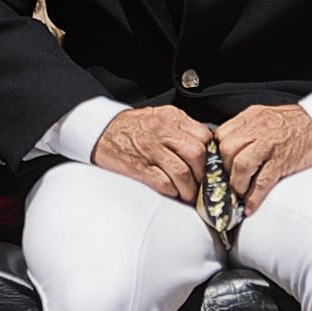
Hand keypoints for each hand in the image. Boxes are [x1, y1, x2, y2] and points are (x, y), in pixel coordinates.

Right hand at [91, 106, 214, 202]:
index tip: (210, 165)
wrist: (100, 130)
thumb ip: (182, 127)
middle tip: (201, 183)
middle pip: (196, 155)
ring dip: (189, 189)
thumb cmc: (132, 126)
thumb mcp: (160, 115)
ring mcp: (151, 151)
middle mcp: (163, 132)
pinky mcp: (139, 168)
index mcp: (172, 118)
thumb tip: (204, 145)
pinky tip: (173, 193)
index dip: (211, 154)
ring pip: (182, 173)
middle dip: (202, 174)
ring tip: (189, 195)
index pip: (204, 136)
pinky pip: (164, 184)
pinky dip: (172, 192)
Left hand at [216, 103, 311, 210]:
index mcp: (251, 117)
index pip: (221, 136)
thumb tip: (231, 151)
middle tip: (230, 181)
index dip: (216, 155)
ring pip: (240, 165)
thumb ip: (248, 131)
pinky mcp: (283, 161)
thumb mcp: (267, 118)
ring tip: (240, 193)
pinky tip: (250, 206)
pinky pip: (262, 182)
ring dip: (237, 184)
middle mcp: (258, 128)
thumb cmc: (299, 123)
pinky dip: (253, 197)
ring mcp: (270, 145)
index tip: (218, 167)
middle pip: (226, 150)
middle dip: (224, 170)